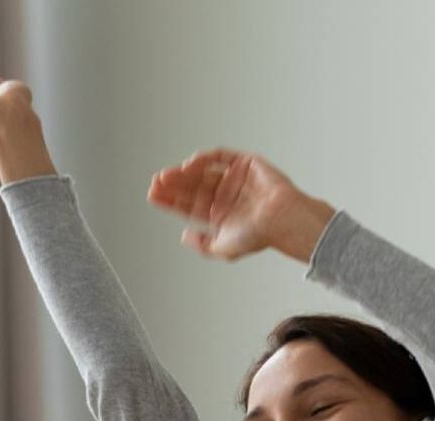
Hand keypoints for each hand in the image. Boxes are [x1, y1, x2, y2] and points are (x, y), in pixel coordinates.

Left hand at [146, 148, 321, 261]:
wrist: (282, 220)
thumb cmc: (258, 236)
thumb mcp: (222, 248)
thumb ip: (202, 245)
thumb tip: (183, 236)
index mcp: (219, 214)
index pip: (188, 204)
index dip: (170, 200)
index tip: (153, 196)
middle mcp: (225, 195)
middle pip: (191, 186)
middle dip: (172, 185)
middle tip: (156, 184)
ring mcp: (233, 178)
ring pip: (201, 172)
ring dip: (183, 172)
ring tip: (166, 176)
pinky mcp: (244, 163)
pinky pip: (219, 157)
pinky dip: (203, 159)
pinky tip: (189, 166)